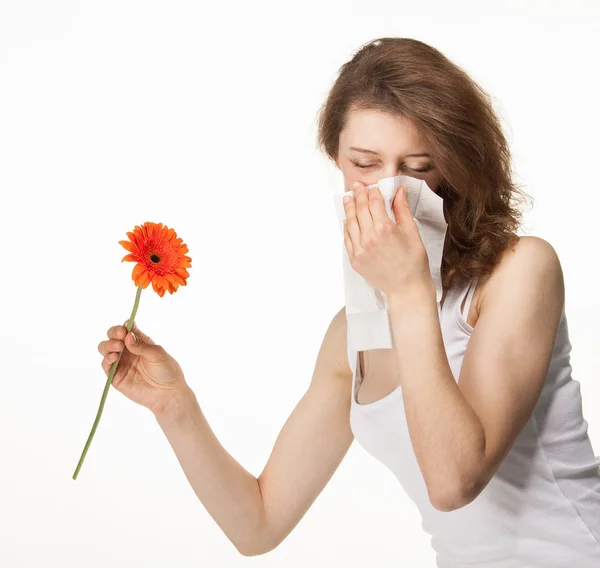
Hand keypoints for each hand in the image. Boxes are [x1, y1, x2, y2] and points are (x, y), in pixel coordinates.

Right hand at [97, 320, 189, 415]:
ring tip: (118, 347)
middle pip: (113, 337)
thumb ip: (142, 345)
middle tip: (120, 336)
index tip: (125, 327)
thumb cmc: (167, 371)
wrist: (168, 394)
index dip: (124, 326)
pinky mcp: (116, 377)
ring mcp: (121, 363)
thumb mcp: (158, 354)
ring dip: (108, 345)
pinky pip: (106, 366)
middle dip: (113, 333)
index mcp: (140, 342)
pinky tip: (114, 357)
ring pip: (106, 349)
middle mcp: (128, 351)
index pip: (127, 330)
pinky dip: (107, 359)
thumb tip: (127, 336)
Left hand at [343, 181, 432, 296]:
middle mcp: (369, 237)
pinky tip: (348, 220)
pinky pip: (347, 239)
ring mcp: (360, 249)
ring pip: (350, 223)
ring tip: (348, 199)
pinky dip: (347, 227)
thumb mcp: (412, 232)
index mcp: (385, 228)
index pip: (375, 203)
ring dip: (349, 209)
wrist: (406, 287)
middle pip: (360, 210)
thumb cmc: (413, 261)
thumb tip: (399, 191)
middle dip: (358, 196)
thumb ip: (402, 210)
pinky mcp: (355, 260)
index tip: (371, 187)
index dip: (373, 192)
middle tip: (356, 187)